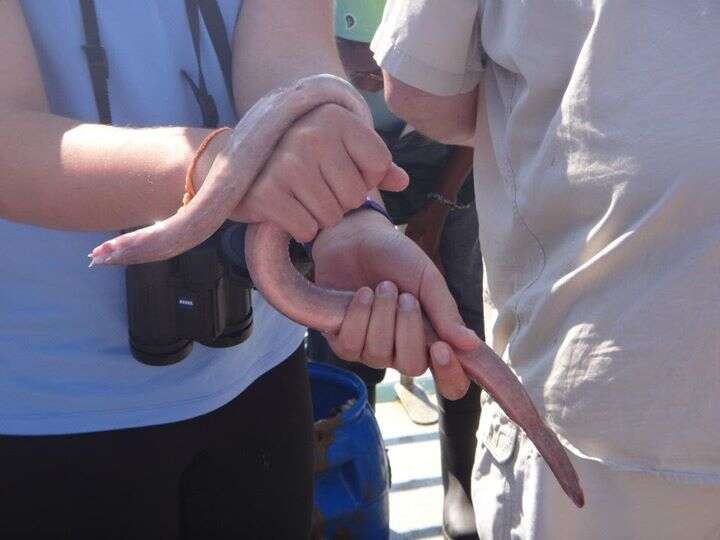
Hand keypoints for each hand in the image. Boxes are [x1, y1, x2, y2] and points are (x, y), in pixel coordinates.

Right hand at [226, 103, 407, 242]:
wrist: (241, 164)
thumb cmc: (303, 158)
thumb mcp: (340, 149)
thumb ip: (376, 165)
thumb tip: (403, 181)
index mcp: (336, 118)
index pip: (379, 165)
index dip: (365, 177)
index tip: (339, 170)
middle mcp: (312, 134)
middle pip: (356, 195)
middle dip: (340, 201)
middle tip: (315, 187)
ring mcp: (287, 163)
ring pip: (332, 216)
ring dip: (319, 216)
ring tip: (300, 197)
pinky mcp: (266, 192)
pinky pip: (307, 229)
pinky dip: (299, 228)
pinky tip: (286, 209)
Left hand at [311, 209, 479, 398]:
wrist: (358, 239)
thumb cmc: (397, 259)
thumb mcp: (428, 280)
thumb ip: (446, 312)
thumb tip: (471, 344)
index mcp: (431, 339)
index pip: (450, 380)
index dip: (449, 374)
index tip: (440, 348)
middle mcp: (402, 351)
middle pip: (412, 366)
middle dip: (407, 328)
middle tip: (405, 296)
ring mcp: (371, 351)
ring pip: (379, 354)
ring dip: (382, 315)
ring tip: (382, 287)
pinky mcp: (343, 343)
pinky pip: (351, 345)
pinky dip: (358, 315)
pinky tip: (362, 294)